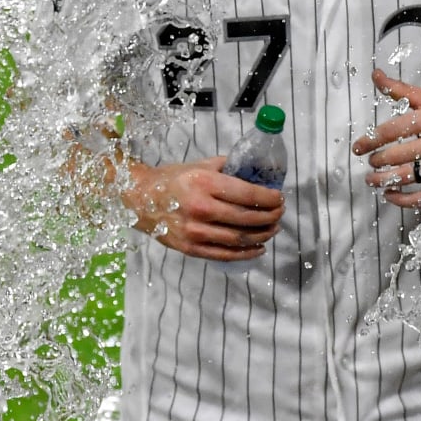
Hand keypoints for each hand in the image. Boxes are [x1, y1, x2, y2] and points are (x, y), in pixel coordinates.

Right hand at [122, 155, 284, 260]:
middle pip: (247, 218)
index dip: (269, 198)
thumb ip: (229, 168)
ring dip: (262, 235)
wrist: (140, 199)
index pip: (247, 193)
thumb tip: (257, 173)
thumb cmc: (174, 179)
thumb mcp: (201, 166)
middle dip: (270, 216)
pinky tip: (259, 247)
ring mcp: (195, 231)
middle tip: (280, 213)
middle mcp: (201, 208)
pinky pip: (224, 254)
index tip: (280, 198)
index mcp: (205, 183)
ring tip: (273, 228)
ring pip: (239, 238)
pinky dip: (246, 253)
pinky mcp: (190, 248)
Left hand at [354, 70, 420, 207]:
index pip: (393, 129)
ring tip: (372, 179)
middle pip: (398, 155)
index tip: (358, 146)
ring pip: (408, 177)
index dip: (370, 139)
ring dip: (384, 180)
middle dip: (377, 161)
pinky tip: (391, 195)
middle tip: (369, 162)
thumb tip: (376, 75)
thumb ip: (401, 90)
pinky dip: (404, 199)